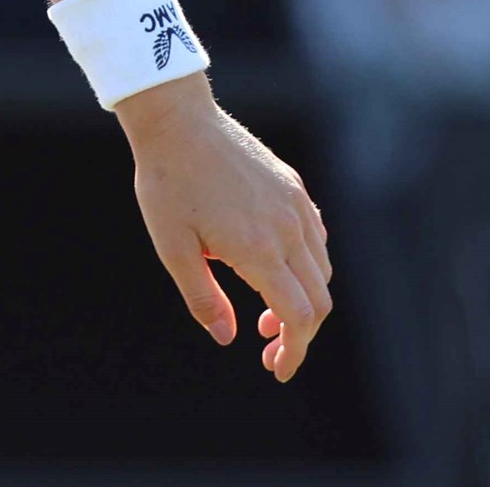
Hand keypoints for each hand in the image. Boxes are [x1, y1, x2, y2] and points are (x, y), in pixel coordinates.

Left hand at [119, 75, 332, 380]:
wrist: (177, 120)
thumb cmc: (168, 183)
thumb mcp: (173, 248)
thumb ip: (204, 298)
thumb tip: (230, 338)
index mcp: (259, 249)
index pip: (298, 316)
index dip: (294, 351)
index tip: (277, 370)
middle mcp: (287, 228)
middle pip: (318, 299)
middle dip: (300, 334)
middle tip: (267, 350)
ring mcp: (295, 205)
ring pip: (321, 269)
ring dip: (303, 300)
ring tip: (264, 314)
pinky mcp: (293, 187)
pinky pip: (315, 238)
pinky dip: (307, 267)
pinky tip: (275, 270)